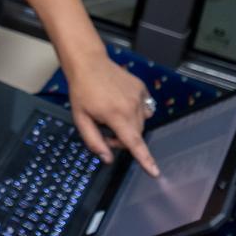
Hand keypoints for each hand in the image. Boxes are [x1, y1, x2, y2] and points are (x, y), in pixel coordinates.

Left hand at [66, 55, 160, 176]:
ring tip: (112, 116)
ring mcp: (139, 96)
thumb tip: (107, 158)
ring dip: (129, 126)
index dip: (145, 160)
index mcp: (116, 115)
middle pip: (135, 135)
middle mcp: (131, 106)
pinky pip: (144, 109)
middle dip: (122, 139)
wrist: (89, 63)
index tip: (155, 172)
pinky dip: (135, 113)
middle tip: (105, 131)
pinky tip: (121, 105)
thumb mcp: (80, 118)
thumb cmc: (82, 90)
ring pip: (141, 123)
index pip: (133, 143)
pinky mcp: (142, 89)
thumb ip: (93, 140)